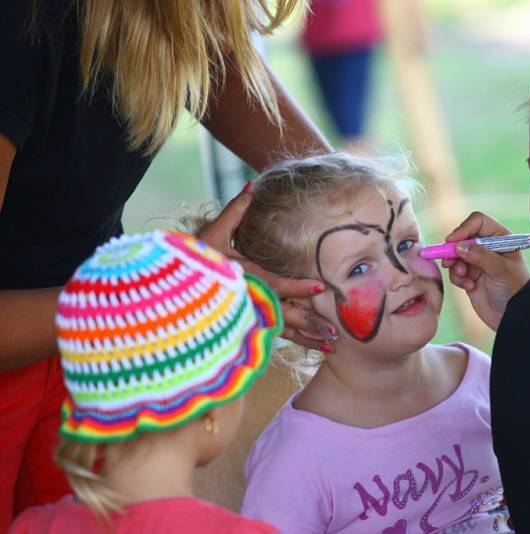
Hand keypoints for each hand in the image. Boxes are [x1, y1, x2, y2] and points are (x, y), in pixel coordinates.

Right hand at [199, 183, 337, 351]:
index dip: (296, 287)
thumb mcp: (211, 234)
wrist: (168, 291)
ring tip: (332, 345)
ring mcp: (246, 318)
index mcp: (242, 279)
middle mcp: (247, 302)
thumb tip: (251, 185)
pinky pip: (276, 337)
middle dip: (310, 323)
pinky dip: (297, 341)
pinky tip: (316, 347)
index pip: (273, 284)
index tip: (319, 286)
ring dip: (307, 338)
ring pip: (282, 331)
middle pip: (283, 315)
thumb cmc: (191, 261)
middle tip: (335, 331)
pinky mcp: (247, 327)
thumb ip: (235, 211)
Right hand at [442, 212, 529, 330]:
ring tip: (463, 277)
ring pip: (455, 254)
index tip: (452, 241)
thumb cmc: (514, 290)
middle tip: (450, 262)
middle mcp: (487, 246)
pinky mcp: (469, 275)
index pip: (478, 222)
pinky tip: (469, 287)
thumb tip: (458, 246)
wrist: (512, 316)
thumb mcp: (501, 270)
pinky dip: (457, 278)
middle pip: (462, 236)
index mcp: (500, 238)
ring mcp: (477, 261)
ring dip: (455, 265)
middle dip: (454, 249)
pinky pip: (454, 271)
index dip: (464, 229)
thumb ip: (481, 256)